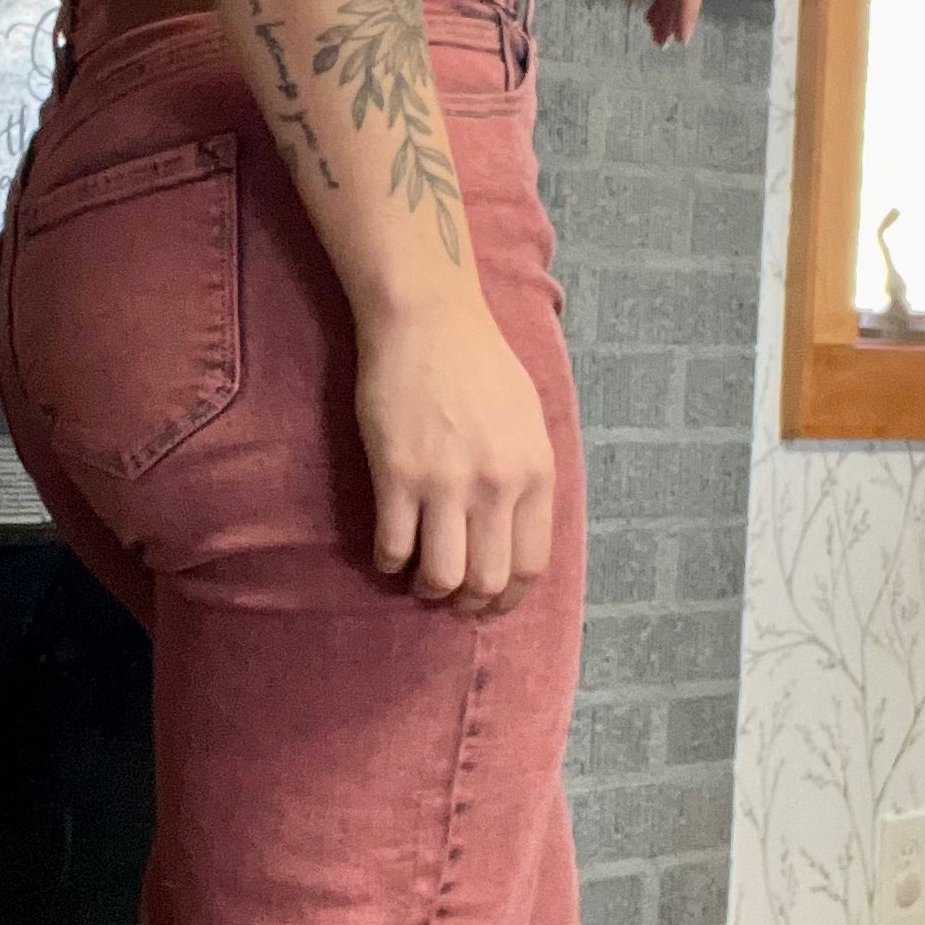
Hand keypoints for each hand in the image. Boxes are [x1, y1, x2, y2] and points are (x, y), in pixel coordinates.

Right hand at [354, 294, 554, 616]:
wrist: (428, 320)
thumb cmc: (479, 364)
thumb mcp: (529, 421)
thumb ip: (528, 477)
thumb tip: (517, 532)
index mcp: (535, 473)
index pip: (531, 565)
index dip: (508, 599)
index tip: (489, 603)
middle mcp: (496, 485)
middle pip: (487, 581)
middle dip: (468, 604)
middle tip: (451, 599)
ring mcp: (445, 482)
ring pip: (441, 576)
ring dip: (428, 589)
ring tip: (418, 578)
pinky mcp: (396, 474)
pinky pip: (392, 546)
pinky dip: (389, 561)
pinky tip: (388, 551)